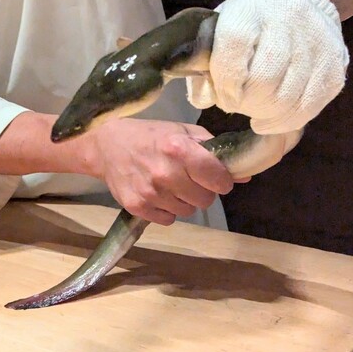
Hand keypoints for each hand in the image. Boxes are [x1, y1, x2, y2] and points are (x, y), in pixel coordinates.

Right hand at [86, 118, 236, 224]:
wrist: (107, 147)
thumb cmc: (150, 136)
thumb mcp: (182, 132)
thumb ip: (213, 151)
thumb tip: (244, 175)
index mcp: (179, 149)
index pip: (218, 179)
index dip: (222, 180)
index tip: (215, 177)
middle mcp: (165, 173)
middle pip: (205, 200)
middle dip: (202, 191)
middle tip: (189, 179)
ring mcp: (150, 193)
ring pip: (188, 211)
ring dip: (184, 201)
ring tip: (170, 185)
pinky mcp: (138, 208)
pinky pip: (168, 219)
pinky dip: (167, 210)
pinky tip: (157, 194)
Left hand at [187, 0, 348, 133]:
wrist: (297, 1)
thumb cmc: (250, 23)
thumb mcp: (221, 30)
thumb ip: (205, 63)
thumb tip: (205, 99)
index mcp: (251, 8)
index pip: (235, 48)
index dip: (226, 83)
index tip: (224, 97)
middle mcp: (288, 18)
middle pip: (264, 79)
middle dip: (246, 103)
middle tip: (239, 105)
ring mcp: (315, 41)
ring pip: (287, 97)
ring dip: (265, 114)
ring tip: (255, 112)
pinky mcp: (333, 64)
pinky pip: (309, 106)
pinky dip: (286, 121)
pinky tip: (271, 120)